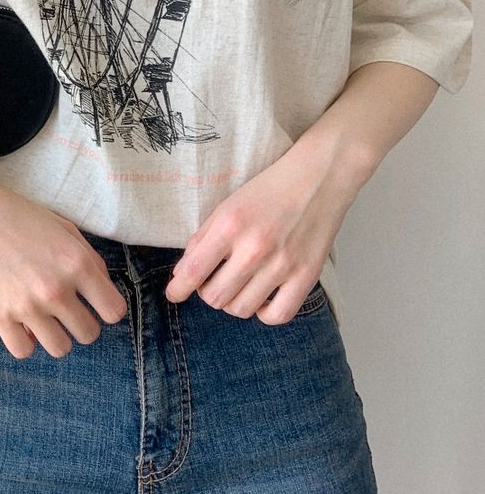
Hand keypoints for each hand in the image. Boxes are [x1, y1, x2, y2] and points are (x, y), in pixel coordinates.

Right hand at [0, 173, 127, 358]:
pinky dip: (26, 341)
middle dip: (83, 323)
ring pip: (60, 349)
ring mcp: (27, 306)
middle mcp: (56, 289)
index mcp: (77, 264)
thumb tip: (104, 290)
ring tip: (47, 318)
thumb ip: (91, 259)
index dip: (108, 308)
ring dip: (57, 336)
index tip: (97, 303)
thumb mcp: (66, 228)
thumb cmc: (23, 217)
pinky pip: (24, 351)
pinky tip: (24, 323)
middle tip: (69, 309)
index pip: (114, 312)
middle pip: (89, 334)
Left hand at [164, 133, 363, 323]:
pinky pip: (277, 316)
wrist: (319, 178)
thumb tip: (183, 274)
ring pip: (241, 309)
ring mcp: (283, 265)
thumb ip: (203, 238)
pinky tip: (262, 298)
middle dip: (207, 291)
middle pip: (215, 297)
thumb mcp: (228, 205)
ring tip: (238, 285)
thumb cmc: (270, 189)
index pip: (193, 271)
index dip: (177, 289)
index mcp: (230, 225)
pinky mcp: (307, 276)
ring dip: (233, 301)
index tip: (174, 294)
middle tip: (214, 279)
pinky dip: (264, 313)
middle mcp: (255, 248)